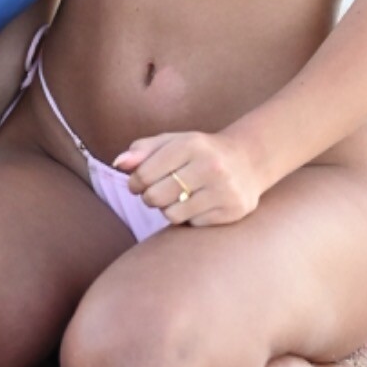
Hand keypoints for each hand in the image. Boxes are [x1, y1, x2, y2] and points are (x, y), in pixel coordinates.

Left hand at [112, 129, 262, 227]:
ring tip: (177, 199)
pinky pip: (194, 224)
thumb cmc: (200, 151)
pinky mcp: (233, 210)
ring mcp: (224, 190)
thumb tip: (119, 163)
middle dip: (150, 198)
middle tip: (156, 193)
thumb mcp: (173, 142)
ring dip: (169, 210)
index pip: (145, 173)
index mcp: (191, 144)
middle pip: (156, 197)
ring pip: (173, 214)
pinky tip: (199, 205)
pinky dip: (190, 218)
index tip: (137, 183)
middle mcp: (210, 166)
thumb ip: (143, 149)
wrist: (248, 161)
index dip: (135, 182)